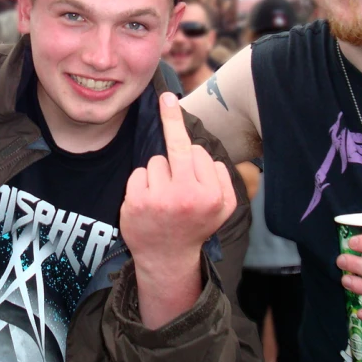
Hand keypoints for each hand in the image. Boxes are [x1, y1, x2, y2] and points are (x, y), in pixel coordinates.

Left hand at [120, 91, 236, 327]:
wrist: (167, 259)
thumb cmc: (197, 225)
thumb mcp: (225, 208)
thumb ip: (224, 178)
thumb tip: (206, 153)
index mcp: (211, 196)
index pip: (199, 153)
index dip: (195, 158)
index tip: (190, 149)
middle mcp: (186, 196)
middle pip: (178, 145)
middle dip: (172, 118)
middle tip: (167, 103)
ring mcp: (159, 199)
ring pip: (157, 160)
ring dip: (160, 172)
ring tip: (164, 195)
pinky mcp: (136, 202)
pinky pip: (139, 172)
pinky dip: (142, 181)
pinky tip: (149, 200)